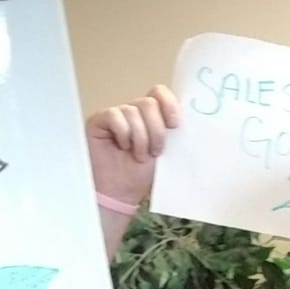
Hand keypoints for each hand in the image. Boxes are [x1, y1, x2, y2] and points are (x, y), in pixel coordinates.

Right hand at [86, 83, 178, 207]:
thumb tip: (190, 124)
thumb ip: (173, 137)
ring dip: (140, 139)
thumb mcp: (165, 155)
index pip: (159, 93)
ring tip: (138, 157)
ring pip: (133, 111)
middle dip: (156, 131)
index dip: (169, 104)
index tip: (174, 124)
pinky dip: (123, 134)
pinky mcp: (99, 120)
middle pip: (149, 103)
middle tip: (155, 152)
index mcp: (151, 117)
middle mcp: (134, 112)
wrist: (121, 194)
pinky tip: (122, 148)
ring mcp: (116, 114)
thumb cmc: (141, 177)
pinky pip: (115, 116)